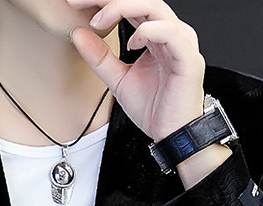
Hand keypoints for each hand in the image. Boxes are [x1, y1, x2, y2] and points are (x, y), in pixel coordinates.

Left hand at [67, 0, 205, 141]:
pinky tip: (132, 42)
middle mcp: (169, 33)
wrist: (172, 135)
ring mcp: (181, 42)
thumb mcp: (118, 80)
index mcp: (155, 35)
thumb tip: (78, 34)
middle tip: (80, 2)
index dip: (103, 1)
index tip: (74, 3)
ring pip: (154, 7)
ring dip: (123, 7)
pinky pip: (169, 32)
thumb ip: (100, 58)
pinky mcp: (187, 57)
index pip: (129, 5)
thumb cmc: (154, 109)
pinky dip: (147, 31)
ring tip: (99, 20)